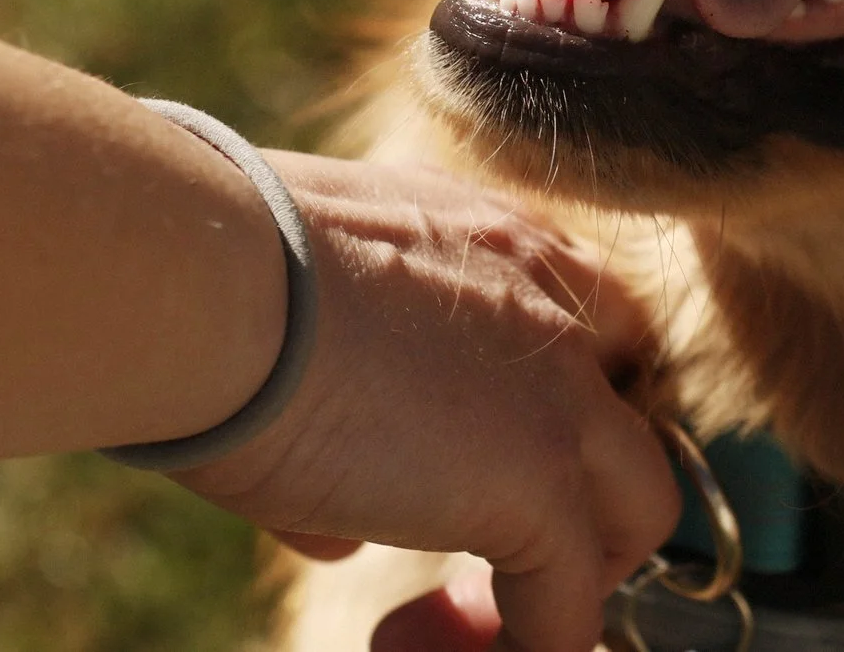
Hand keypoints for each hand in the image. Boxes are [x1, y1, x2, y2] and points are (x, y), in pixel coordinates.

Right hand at [169, 156, 676, 651]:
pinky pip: (572, 603)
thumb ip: (343, 419)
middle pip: (636, 402)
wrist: (202, 278)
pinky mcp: (538, 480)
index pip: (577, 311)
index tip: (487, 455)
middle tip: (523, 538)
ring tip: (500, 619)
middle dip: (592, 479)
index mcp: (487, 234)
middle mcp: (546, 294)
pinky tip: (448, 651)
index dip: (553, 397)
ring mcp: (558, 390)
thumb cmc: (208, 277)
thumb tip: (340, 529)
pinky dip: (530, 646)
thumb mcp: (293, 327)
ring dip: (580, 570)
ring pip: (641, 501)